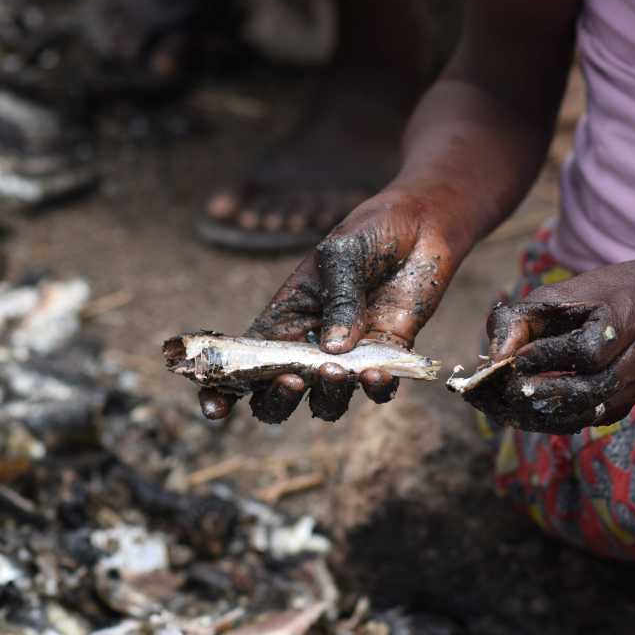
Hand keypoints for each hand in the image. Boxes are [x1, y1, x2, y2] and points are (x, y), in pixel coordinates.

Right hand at [200, 192, 468, 423]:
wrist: (420, 224)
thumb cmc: (367, 233)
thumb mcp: (341, 257)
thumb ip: (338, 302)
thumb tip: (332, 352)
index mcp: (283, 320)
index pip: (243, 363)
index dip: (222, 390)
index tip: (214, 410)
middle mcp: (310, 346)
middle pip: (279, 396)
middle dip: (278, 400)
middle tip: (294, 380)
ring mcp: (348, 357)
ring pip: (327, 401)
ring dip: (329, 396)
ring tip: (340, 372)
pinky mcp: (387, 358)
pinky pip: (377, 390)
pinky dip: (376, 391)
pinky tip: (379, 374)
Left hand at [464, 263, 634, 433]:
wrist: (634, 308)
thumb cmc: (582, 302)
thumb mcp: (547, 299)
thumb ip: (517, 322)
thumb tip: (494, 361)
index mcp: (624, 320)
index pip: (587, 350)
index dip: (549, 357)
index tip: (517, 360)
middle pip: (593, 388)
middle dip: (545, 393)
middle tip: (508, 391)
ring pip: (592, 412)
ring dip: (547, 414)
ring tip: (512, 406)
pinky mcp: (626, 404)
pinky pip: (590, 421)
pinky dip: (558, 421)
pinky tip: (529, 412)